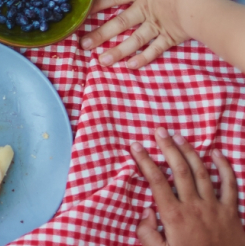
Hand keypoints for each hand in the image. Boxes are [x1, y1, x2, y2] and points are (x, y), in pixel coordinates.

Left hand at [80, 0, 208, 68]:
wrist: (196, 0)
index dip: (98, 3)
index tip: (82, 12)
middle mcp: (145, 9)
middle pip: (119, 23)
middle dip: (100, 34)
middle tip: (83, 45)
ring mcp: (156, 25)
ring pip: (133, 41)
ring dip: (117, 51)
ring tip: (102, 61)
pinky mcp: (169, 38)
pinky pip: (154, 50)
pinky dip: (143, 59)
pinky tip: (130, 66)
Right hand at [130, 127, 244, 245]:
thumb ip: (148, 234)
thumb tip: (145, 211)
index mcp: (174, 216)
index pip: (156, 181)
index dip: (145, 161)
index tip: (135, 146)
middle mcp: (194, 207)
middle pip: (180, 170)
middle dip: (168, 148)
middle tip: (160, 131)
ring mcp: (214, 207)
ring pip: (202, 172)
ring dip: (190, 152)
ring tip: (180, 137)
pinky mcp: (231, 212)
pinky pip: (230, 185)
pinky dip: (224, 167)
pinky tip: (216, 154)